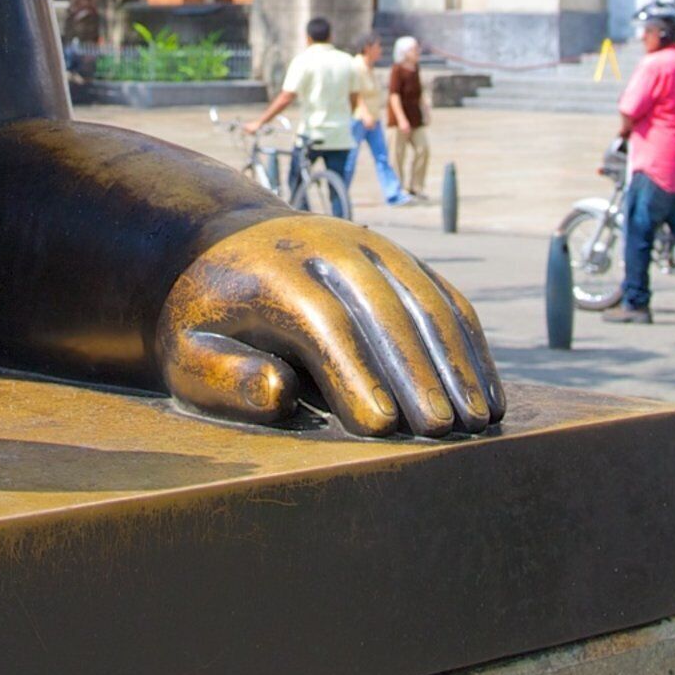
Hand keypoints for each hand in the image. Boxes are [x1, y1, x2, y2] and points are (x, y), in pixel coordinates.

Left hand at [160, 218, 501, 438]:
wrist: (225, 244)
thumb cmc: (204, 318)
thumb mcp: (187, 350)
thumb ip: (224, 375)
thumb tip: (280, 393)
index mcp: (274, 269)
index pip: (323, 320)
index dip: (355, 373)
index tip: (381, 427)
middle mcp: (332, 247)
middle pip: (385, 308)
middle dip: (418, 371)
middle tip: (439, 430)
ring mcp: (375, 248)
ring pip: (427, 300)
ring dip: (457, 361)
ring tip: (476, 420)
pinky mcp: (403, 262)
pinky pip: (447, 299)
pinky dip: (472, 348)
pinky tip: (487, 396)